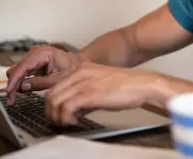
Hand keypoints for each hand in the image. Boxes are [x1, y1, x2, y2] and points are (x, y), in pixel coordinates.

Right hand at [5, 45, 82, 104]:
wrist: (79, 65)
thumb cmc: (72, 69)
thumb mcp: (58, 79)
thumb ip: (40, 83)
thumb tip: (22, 87)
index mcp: (43, 53)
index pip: (23, 66)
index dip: (14, 80)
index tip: (9, 93)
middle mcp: (35, 52)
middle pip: (16, 69)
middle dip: (12, 85)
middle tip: (11, 100)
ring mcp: (33, 57)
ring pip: (16, 71)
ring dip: (14, 85)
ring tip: (13, 99)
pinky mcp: (32, 63)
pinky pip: (21, 73)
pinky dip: (19, 83)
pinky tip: (19, 93)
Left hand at [44, 62, 159, 124]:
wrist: (142, 84)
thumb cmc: (126, 87)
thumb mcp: (99, 87)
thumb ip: (84, 95)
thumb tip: (74, 110)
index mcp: (81, 70)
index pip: (54, 87)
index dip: (53, 104)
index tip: (59, 113)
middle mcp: (79, 73)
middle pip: (50, 95)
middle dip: (52, 112)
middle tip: (61, 121)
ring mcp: (83, 83)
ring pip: (54, 101)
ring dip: (58, 116)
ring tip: (68, 122)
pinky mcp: (89, 93)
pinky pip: (66, 107)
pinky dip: (66, 118)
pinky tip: (75, 121)